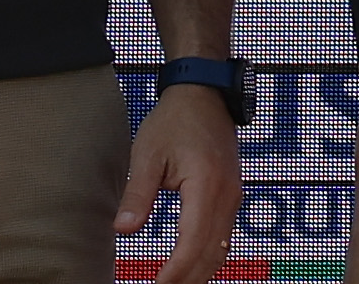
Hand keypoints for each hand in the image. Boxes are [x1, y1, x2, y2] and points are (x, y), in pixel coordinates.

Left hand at [119, 79, 243, 283]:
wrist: (205, 94)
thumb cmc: (175, 120)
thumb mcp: (148, 153)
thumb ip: (137, 193)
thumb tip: (123, 230)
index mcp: (206, 185)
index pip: (193, 243)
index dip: (175, 272)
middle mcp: (228, 196)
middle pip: (212, 255)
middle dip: (187, 280)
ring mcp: (234, 197)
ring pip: (222, 250)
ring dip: (199, 274)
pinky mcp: (233, 197)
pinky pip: (224, 238)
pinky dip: (208, 258)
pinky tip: (189, 269)